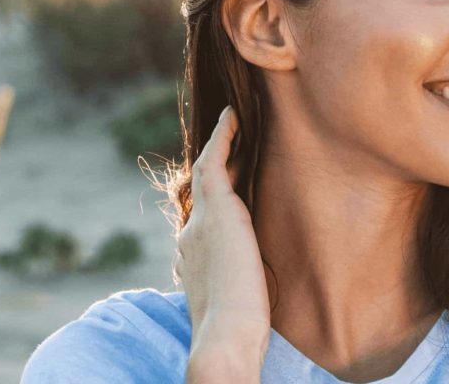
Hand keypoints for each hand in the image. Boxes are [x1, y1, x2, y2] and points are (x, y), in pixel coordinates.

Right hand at [176, 106, 269, 375]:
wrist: (227, 332)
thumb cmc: (241, 326)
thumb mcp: (240, 295)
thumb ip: (243, 277)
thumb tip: (257, 273)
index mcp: (196, 256)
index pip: (207, 216)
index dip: (220, 195)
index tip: (233, 178)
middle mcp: (191, 234)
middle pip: (205, 188)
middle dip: (218, 162)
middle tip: (233, 135)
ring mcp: (199, 220)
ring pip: (206, 170)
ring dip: (220, 143)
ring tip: (236, 118)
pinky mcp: (216, 209)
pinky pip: (214, 161)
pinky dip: (223, 137)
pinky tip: (235, 116)